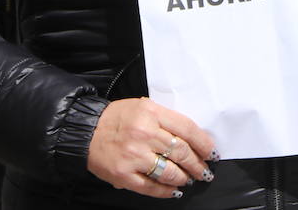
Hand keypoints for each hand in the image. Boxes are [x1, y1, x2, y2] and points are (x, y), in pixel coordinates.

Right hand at [87, 97, 216, 198]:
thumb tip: (192, 138)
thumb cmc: (117, 119)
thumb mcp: (143, 107)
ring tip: (189, 179)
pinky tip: (174, 190)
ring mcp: (134, 156)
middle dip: (197, 165)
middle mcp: (144, 134)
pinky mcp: (124, 175)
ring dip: (184, 178)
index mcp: (151, 113)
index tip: (211, 153)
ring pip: (170, 172)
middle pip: (181, 152)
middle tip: (204, 171)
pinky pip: (151, 187)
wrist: (86, 131)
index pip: (186, 129)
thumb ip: (166, 120)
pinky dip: (166, 191)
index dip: (203, 143)